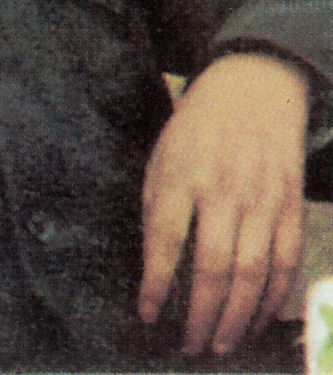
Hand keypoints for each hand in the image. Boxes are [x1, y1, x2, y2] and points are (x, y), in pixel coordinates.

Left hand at [138, 52, 308, 355]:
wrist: (253, 91)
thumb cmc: (197, 128)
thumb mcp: (162, 154)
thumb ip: (157, 204)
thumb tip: (153, 264)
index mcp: (182, 173)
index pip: (165, 238)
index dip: (155, 283)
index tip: (147, 314)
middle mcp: (224, 188)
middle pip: (213, 265)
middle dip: (200, 315)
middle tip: (189, 347)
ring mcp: (262, 199)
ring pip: (253, 273)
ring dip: (236, 318)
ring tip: (219, 346)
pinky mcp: (290, 207)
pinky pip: (285, 263)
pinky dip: (271, 300)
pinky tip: (254, 320)